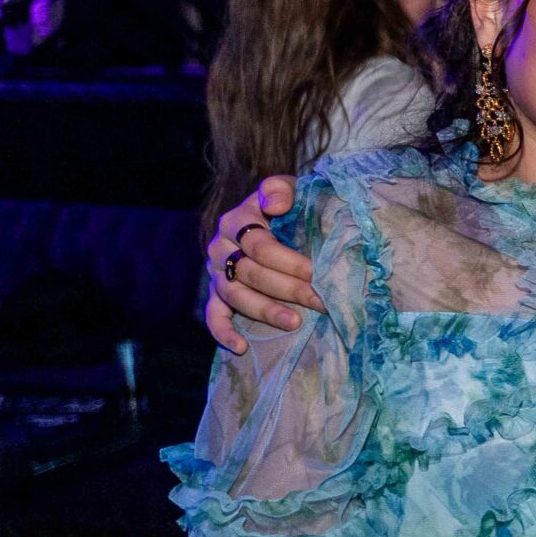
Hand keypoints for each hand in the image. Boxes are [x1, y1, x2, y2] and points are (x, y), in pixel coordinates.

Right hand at [202, 176, 318, 352]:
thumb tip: (276, 204)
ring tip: (295, 323)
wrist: (278, 218)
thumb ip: (282, 190)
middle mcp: (221, 247)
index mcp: (237, 221)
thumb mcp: (291, 189)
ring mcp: (216, 273)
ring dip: (265, 311)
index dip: (290, 261)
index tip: (319, 274)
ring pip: (235, 296)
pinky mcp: (216, 294)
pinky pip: (213, 315)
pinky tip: (241, 347)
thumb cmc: (290, 206)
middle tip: (321, 302)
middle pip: (252, 273)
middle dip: (289, 289)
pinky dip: (223, 332)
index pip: (260, 246)